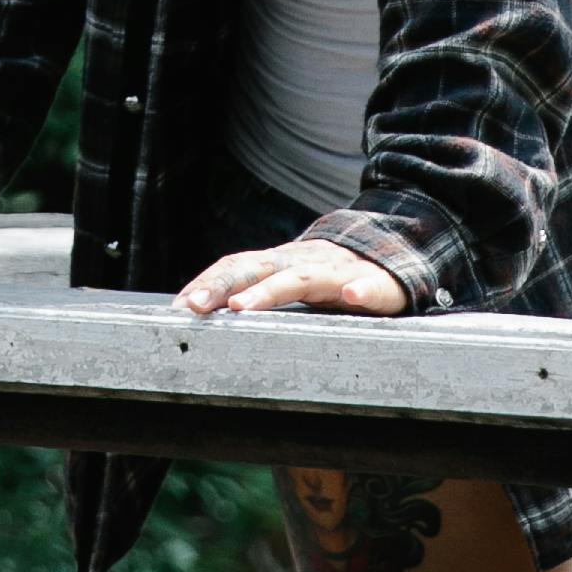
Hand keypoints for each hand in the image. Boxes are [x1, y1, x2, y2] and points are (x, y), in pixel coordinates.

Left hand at [175, 232, 409, 317]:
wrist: (393, 251)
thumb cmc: (332, 276)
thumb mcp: (292, 282)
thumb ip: (258, 294)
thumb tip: (207, 319)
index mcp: (282, 262)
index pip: (237, 266)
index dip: (207, 283)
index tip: (178, 308)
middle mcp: (304, 261)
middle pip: (258, 268)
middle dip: (223, 285)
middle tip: (193, 307)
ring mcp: (339, 270)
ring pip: (304, 278)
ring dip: (271, 291)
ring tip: (242, 306)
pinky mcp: (378, 283)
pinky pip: (370, 285)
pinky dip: (360, 290)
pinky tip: (351, 297)